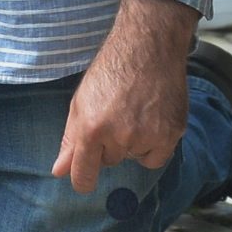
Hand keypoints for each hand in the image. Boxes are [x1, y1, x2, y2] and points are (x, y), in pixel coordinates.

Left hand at [53, 0, 194, 194]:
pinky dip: (152, 146)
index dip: (81, 180)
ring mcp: (149, 136)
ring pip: (133, 158)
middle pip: (108, 161)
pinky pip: (156, 158)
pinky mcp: (172, 134)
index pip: (84, 172)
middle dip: (108, 145)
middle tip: (114, 115)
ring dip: (132, 143)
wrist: (148, 49)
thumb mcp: (80, 103)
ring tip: (134, 112)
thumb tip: (59, 171)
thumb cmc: (110, 72)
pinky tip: (150, 121)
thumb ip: (71, 140)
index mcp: (92, 129)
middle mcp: (121, 136)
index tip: (82, 182)